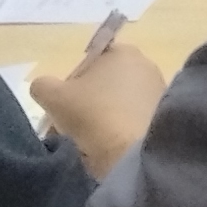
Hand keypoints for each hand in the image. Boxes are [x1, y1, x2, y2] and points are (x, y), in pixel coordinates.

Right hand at [30, 37, 165, 179]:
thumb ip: (43, 86)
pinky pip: (134, 122)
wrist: (133, 153)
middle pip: (104, 85)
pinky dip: (122, 132)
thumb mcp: (53, 97)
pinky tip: (112, 148)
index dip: (71, 86)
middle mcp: (146, 65)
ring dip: (103, 120)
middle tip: (72, 128)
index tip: (64, 108)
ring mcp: (158, 92)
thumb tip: (45, 88)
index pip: (89, 64)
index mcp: (122, 52)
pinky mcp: (164, 117)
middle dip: (87, 104)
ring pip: (118, 105)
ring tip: (91, 142)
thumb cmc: (93, 115)